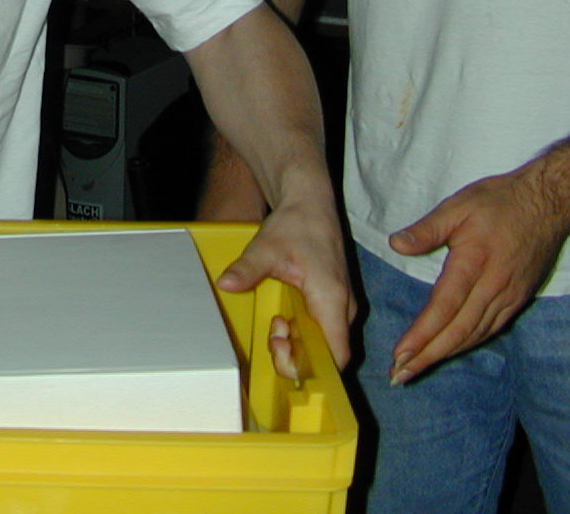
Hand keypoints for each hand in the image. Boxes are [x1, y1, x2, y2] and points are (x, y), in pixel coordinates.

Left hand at [215, 198, 354, 371]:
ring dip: (298, 343)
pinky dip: (301, 332)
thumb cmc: (296, 224)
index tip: (283, 354)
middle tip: (272, 335)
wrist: (310, 203)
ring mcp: (341, 305)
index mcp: (333, 299)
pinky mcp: (333, 301)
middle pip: (330, 354)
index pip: (337, 355)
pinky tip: (281, 318)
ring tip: (274, 325)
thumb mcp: (266, 247)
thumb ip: (248, 269)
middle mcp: (344, 308)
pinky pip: (322, 330)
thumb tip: (226, 284)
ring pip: (326, 343)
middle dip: (298, 356)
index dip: (312, 367)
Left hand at [385, 169, 567, 383]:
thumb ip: (426, 229)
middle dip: (427, 357)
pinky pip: (490, 329)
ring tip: (416, 370)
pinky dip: (467, 344)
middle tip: (400, 376)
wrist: (549, 204)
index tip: (400, 354)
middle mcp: (494, 286)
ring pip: (475, 335)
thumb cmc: (499, 201)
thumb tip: (396, 244)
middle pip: (458, 331)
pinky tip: (449, 351)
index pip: (444, 307)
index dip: (422, 335)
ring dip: (445, 355)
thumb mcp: (457, 206)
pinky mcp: (518, 299)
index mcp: (474, 262)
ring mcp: (509, 296)